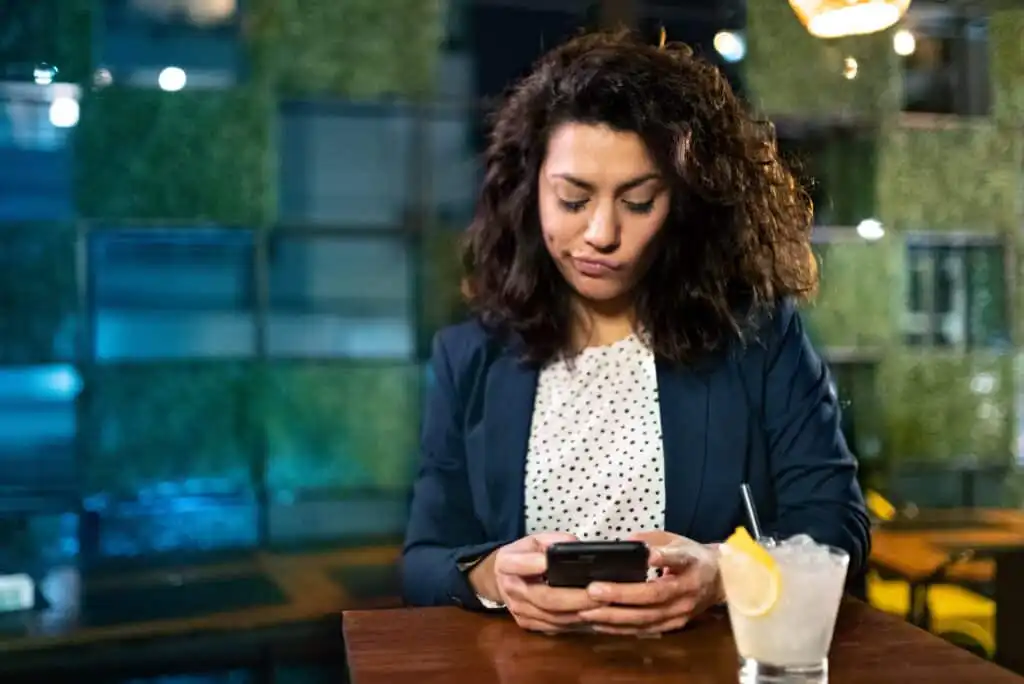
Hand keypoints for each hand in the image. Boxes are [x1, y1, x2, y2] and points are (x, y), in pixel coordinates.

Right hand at [474, 532, 607, 633]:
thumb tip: (574, 545)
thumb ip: (551, 540)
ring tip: (605, 606)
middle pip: (545, 598)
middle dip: (575, 598)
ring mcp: (520, 612)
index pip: (519, 565)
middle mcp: (511, 591)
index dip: (534, 565)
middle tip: (601, 593)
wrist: (501, 580)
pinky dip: (577, 623)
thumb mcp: (532, 540)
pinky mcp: (529, 625)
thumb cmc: (522, 556)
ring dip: (581, 614)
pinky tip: (596, 617)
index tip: (549, 563)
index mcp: (506, 564)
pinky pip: (556, 627)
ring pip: (553, 617)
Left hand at [578, 531, 722, 634]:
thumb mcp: (676, 540)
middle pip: (654, 595)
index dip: (664, 558)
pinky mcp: (675, 625)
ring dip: (615, 616)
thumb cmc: (693, 558)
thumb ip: (651, 539)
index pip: (678, 559)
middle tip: (593, 590)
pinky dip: (621, 628)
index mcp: (691, 563)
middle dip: (621, 594)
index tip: (649, 556)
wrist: (721, 582)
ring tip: (588, 611)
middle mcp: (688, 590)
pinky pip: (645, 629)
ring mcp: (682, 611)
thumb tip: (623, 543)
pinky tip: (600, 623)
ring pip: (647, 618)